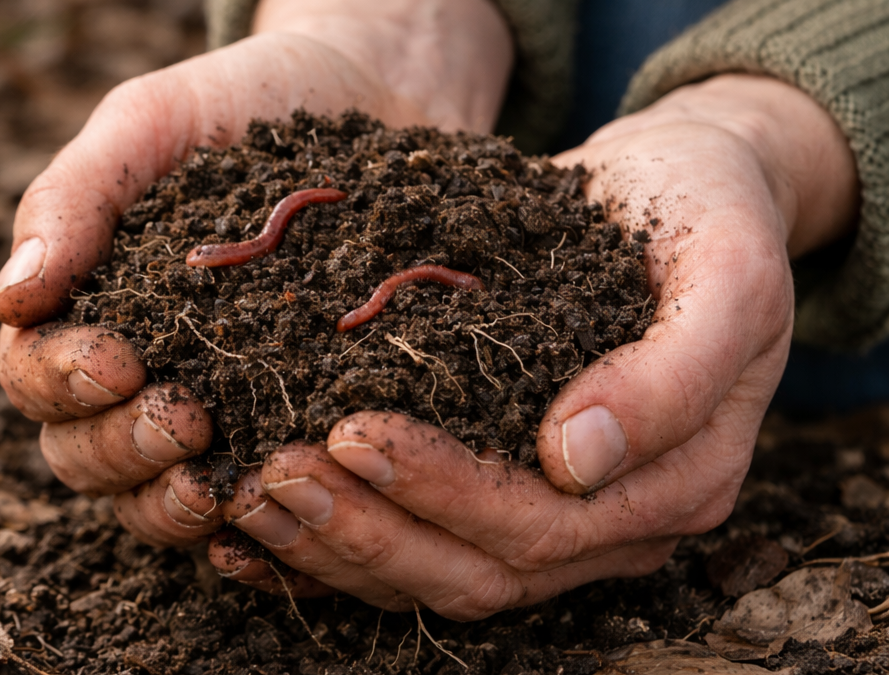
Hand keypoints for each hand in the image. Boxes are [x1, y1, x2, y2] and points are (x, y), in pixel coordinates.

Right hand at [0, 0, 511, 541]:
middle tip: (186, 423)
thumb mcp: (151, 126)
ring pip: (162, 501)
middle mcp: (147, 379)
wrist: (369, 105)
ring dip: (182, 505)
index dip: (64, 383)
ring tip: (230, 484)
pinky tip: (284, 516)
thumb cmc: (244, 110)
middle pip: (91, 458)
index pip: (40, 379)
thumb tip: (10, 301)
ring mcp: (223, 413)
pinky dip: (259, 529)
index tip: (118, 361)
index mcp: (93, 314)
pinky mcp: (298, 430)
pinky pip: (261, 508)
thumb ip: (75, 201)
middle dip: (127, 451)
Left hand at [207, 74, 858, 616]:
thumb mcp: (728, 274)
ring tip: (249, 494)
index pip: (546, 525)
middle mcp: (615, 523)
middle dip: (369, 527)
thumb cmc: (707, 219)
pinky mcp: (508, 488)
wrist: (688, 193)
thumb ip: (675, 373)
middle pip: (479, 568)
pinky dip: (337, 546)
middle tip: (273, 472)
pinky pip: (420, 543)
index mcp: (678, 483)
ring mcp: (561, 516)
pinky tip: (260, 526)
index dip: (446, 490)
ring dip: (339, 546)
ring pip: (438, 572)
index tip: (354, 430)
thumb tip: (576, 459)